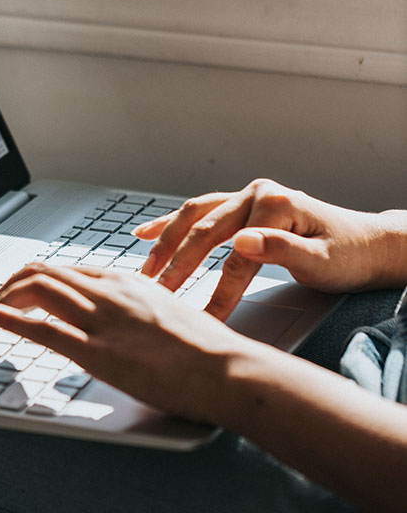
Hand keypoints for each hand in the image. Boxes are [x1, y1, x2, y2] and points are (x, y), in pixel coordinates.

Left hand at [0, 264, 245, 421]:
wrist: (227, 368)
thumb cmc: (206, 348)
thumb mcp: (168, 312)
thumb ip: (139, 309)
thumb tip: (126, 319)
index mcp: (126, 281)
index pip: (68, 269)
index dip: (38, 277)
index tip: (24, 288)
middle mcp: (108, 292)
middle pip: (45, 272)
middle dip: (14, 282)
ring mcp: (101, 320)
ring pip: (37, 289)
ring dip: (6, 296)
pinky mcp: (97, 352)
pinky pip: (40, 327)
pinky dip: (5, 317)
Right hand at [135, 178, 406, 319]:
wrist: (368, 244)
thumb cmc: (349, 255)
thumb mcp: (323, 261)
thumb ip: (281, 250)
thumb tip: (241, 242)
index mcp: (276, 204)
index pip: (236, 255)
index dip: (217, 289)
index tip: (201, 318)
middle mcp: (257, 194)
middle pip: (206, 231)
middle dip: (178, 265)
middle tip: (157, 293)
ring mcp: (246, 196)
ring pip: (194, 216)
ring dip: (166, 242)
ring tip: (146, 269)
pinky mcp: (241, 205)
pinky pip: (199, 211)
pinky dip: (171, 222)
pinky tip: (145, 232)